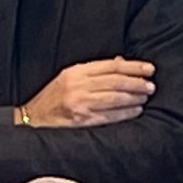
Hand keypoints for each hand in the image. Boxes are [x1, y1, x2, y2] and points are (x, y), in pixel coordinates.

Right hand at [21, 59, 155, 127]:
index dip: (133, 67)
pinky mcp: (82, 120)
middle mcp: (78, 86)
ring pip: (115, 98)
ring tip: (146, 96)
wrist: (32, 119)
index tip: (148, 69)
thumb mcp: (69, 77)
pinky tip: (136, 110)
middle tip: (151, 85)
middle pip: (116, 81)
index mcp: (75, 72)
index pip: (111, 66)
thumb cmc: (52, 98)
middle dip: (137, 82)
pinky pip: (110, 116)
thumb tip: (120, 62)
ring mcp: (80, 103)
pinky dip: (125, 113)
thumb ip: (93, 71)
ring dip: (134, 97)